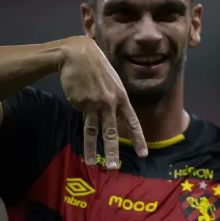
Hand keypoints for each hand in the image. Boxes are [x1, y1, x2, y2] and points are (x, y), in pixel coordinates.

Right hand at [59, 36, 147, 168]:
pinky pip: (80, 111)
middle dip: (113, 151)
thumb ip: (112, 98)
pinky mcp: (79, 103)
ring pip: (93, 131)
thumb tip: (107, 116)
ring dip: (93, 149)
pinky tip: (76, 93)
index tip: (143, 154)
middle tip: (115, 167)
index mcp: (121, 96)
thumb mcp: (111, 80)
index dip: (138, 139)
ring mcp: (93, 104)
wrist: (76, 53)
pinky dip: (78, 106)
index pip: (133, 122)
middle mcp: (110, 102)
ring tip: (93, 163)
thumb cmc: (95, 65)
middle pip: (112, 132)